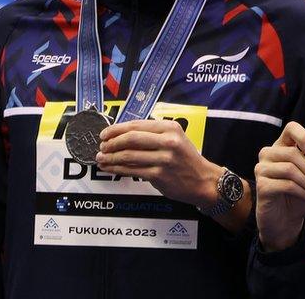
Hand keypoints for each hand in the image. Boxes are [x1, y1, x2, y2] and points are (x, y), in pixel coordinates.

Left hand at [96, 119, 219, 206]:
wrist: (203, 180)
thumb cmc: (186, 160)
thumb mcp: (176, 139)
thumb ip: (154, 134)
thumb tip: (123, 134)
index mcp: (171, 128)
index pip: (137, 124)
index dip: (116, 129)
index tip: (105, 133)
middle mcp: (168, 141)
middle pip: (130, 138)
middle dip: (111, 143)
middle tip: (102, 146)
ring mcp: (164, 159)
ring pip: (128, 155)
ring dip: (110, 157)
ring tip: (101, 158)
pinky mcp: (159, 175)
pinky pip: (131, 170)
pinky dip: (117, 169)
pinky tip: (110, 168)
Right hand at [255, 122, 304, 250]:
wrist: (285, 220)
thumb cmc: (298, 195)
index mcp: (282, 146)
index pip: (290, 129)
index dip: (303, 136)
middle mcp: (268, 154)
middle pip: (292, 153)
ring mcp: (262, 169)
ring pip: (290, 169)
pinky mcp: (261, 185)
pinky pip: (286, 185)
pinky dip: (303, 191)